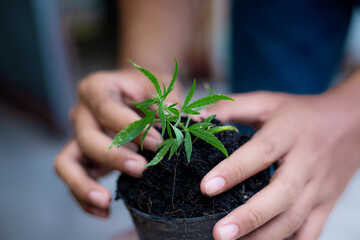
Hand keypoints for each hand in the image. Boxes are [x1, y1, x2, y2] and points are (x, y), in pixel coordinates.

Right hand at [54, 70, 181, 217]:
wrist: (135, 92)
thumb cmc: (148, 89)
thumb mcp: (159, 87)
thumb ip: (168, 104)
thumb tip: (190, 124)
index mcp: (97, 88)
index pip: (106, 109)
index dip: (131, 128)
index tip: (157, 142)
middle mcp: (81, 112)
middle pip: (86, 138)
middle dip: (114, 157)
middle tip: (142, 170)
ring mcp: (77, 136)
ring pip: (67, 163)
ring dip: (84, 185)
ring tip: (106, 202)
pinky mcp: (82, 157)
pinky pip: (74, 178)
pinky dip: (84, 197)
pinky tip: (104, 212)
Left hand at [200, 90, 359, 238]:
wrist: (349, 123)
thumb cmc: (299, 113)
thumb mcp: (266, 102)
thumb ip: (231, 108)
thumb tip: (194, 119)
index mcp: (288, 133)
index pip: (262, 152)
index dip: (234, 170)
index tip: (206, 188)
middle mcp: (306, 162)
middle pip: (282, 194)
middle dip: (250, 217)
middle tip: (219, 234)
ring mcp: (320, 186)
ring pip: (295, 219)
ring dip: (265, 237)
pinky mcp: (327, 203)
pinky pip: (311, 231)